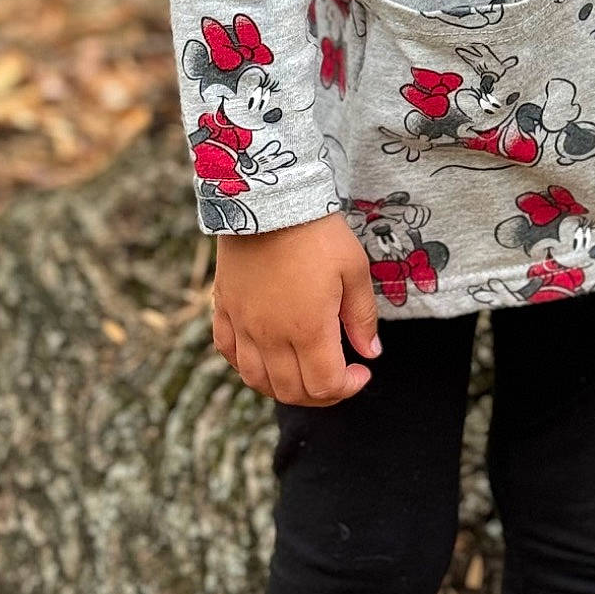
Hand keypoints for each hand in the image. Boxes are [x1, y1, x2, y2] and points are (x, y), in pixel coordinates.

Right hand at [211, 214, 381, 406]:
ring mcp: (242, 325)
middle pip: (292, 391)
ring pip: (257, 380)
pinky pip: (229, 354)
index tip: (361, 371)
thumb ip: (362, 317)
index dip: (348, 388)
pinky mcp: (224, 310)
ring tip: (305, 370)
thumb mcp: (354, 269)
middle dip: (320, 393)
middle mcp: (270, 336)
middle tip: (338, 375)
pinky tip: (267, 356)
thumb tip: (371, 353)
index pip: (325, 386)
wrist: (269, 200)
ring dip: (285, 387)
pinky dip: (249, 365)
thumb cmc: (318, 233)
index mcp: (308, 328)